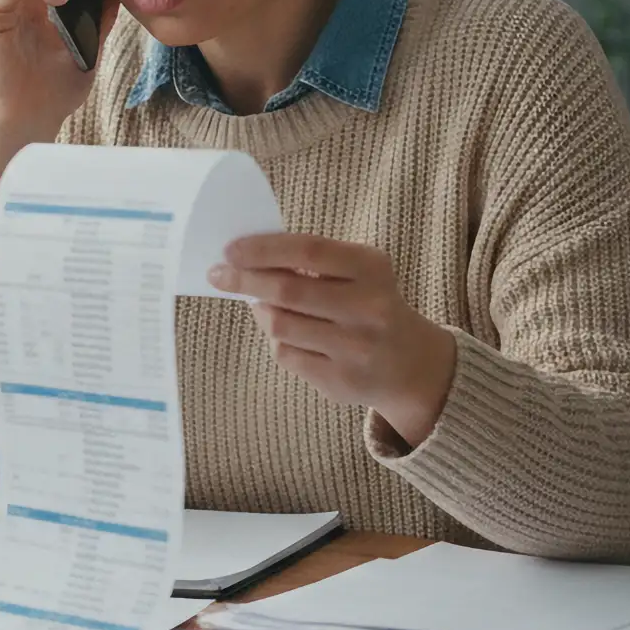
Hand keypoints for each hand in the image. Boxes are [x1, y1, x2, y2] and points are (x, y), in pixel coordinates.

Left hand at [207, 233, 458, 447]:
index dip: (263, 249)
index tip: (229, 250)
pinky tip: (288, 334)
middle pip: (287, 290)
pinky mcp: (341, 380)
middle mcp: (369, 308)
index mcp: (371, 268)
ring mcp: (356, 348)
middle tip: (218, 274)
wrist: (411, 365)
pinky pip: (286, 354)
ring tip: (262, 304)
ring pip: (280, 325)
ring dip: (262, 311)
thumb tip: (242, 259)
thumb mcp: (355, 273)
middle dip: (244, 279)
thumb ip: (308, 263)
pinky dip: (277, 340)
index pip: (308, 250)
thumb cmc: (367, 304)